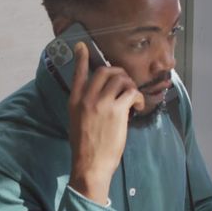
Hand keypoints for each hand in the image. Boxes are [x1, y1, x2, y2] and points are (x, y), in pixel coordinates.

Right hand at [67, 42, 145, 204]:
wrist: (90, 165)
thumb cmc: (85, 147)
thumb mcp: (77, 121)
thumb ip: (84, 106)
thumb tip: (99, 97)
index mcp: (74, 101)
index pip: (77, 73)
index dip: (81, 58)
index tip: (82, 46)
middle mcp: (87, 98)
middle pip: (104, 71)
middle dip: (118, 73)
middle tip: (125, 83)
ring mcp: (101, 103)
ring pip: (120, 79)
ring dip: (130, 85)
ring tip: (132, 98)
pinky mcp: (117, 111)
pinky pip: (131, 92)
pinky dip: (137, 97)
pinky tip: (137, 106)